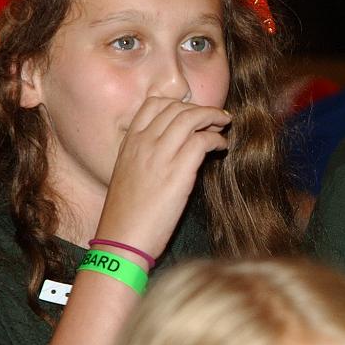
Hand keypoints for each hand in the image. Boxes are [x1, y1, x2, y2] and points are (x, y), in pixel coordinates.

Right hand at [94, 97, 230, 262]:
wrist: (121, 241)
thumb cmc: (125, 215)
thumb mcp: (127, 176)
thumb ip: (144, 157)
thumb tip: (170, 150)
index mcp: (129, 143)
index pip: (154, 104)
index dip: (179, 103)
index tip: (192, 112)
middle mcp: (143, 143)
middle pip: (178, 108)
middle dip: (201, 109)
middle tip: (216, 119)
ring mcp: (160, 156)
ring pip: (192, 118)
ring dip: (213, 118)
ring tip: (222, 127)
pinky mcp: (178, 172)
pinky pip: (202, 141)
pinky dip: (216, 139)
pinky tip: (221, 147)